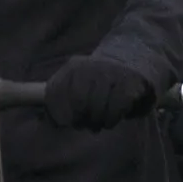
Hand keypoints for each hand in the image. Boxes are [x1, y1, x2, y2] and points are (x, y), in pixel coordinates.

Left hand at [44, 54, 160, 131]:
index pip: (57, 91)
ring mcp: (111, 73)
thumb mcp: (78, 81)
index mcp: (73, 67)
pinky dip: (111, 118)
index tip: (63, 122)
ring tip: (98, 123)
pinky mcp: (129, 82)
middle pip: (79, 101)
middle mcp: (90, 67)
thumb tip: (52, 123)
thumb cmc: (98, 80)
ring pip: (97, 106)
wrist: (130, 57)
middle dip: (79, 118)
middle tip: (83, 124)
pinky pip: (116, 107)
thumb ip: (61, 98)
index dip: (57, 111)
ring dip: (97, 121)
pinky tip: (110, 120)